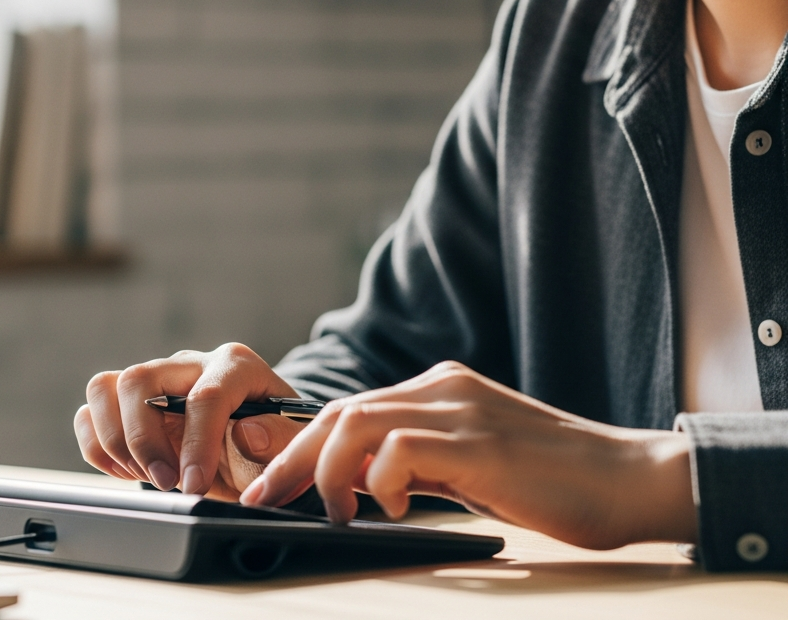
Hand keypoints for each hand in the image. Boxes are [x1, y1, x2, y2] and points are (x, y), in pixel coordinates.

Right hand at [74, 343, 304, 498]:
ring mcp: (156, 380)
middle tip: (165, 481)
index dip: (197, 443)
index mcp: (236, 366)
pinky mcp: (130, 402)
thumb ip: (276, 440)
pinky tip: (128, 470)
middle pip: (140, 379)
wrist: (257, 450)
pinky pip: (91, 411)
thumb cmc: (274, 444)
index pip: (206, 395)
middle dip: (145, 439)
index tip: (196, 486)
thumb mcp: (290, 447)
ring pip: (107, 388)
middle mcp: (190, 364)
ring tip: (146, 474)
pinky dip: (97, 446)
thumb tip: (247, 432)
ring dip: (116, 440)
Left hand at [241, 362, 698, 549]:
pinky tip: (391, 507)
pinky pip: (401, 446)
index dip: (302, 445)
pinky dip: (379, 479)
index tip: (272, 483)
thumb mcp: (470, 467)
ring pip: (358, 421)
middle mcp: (441, 388)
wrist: (629, 478)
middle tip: (268, 499)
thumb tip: (359, 483)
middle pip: (340, 411)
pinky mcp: (478, 442)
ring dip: (328, 469)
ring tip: (332, 511)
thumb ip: (417, 463)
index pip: (350, 408)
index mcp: (438, 389)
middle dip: (293, 457)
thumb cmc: (551, 483)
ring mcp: (460, 410)